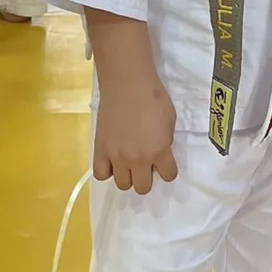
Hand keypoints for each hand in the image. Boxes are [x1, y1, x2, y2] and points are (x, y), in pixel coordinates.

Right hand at [93, 75, 177, 193]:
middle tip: (146, 162)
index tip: (165, 162)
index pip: (169, 175)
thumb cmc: (153, 98)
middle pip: (143, 187)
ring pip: (122, 185)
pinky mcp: (100, 150)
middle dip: (147, 177)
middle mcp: (138, 160)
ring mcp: (116, 157)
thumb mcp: (170, 120)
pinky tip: (111, 160)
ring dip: (128, 175)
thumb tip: (159, 151)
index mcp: (158, 151)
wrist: (127, 84)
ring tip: (128, 162)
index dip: (168, 169)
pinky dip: (107, 170)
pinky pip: (101, 174)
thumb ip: (165, 141)